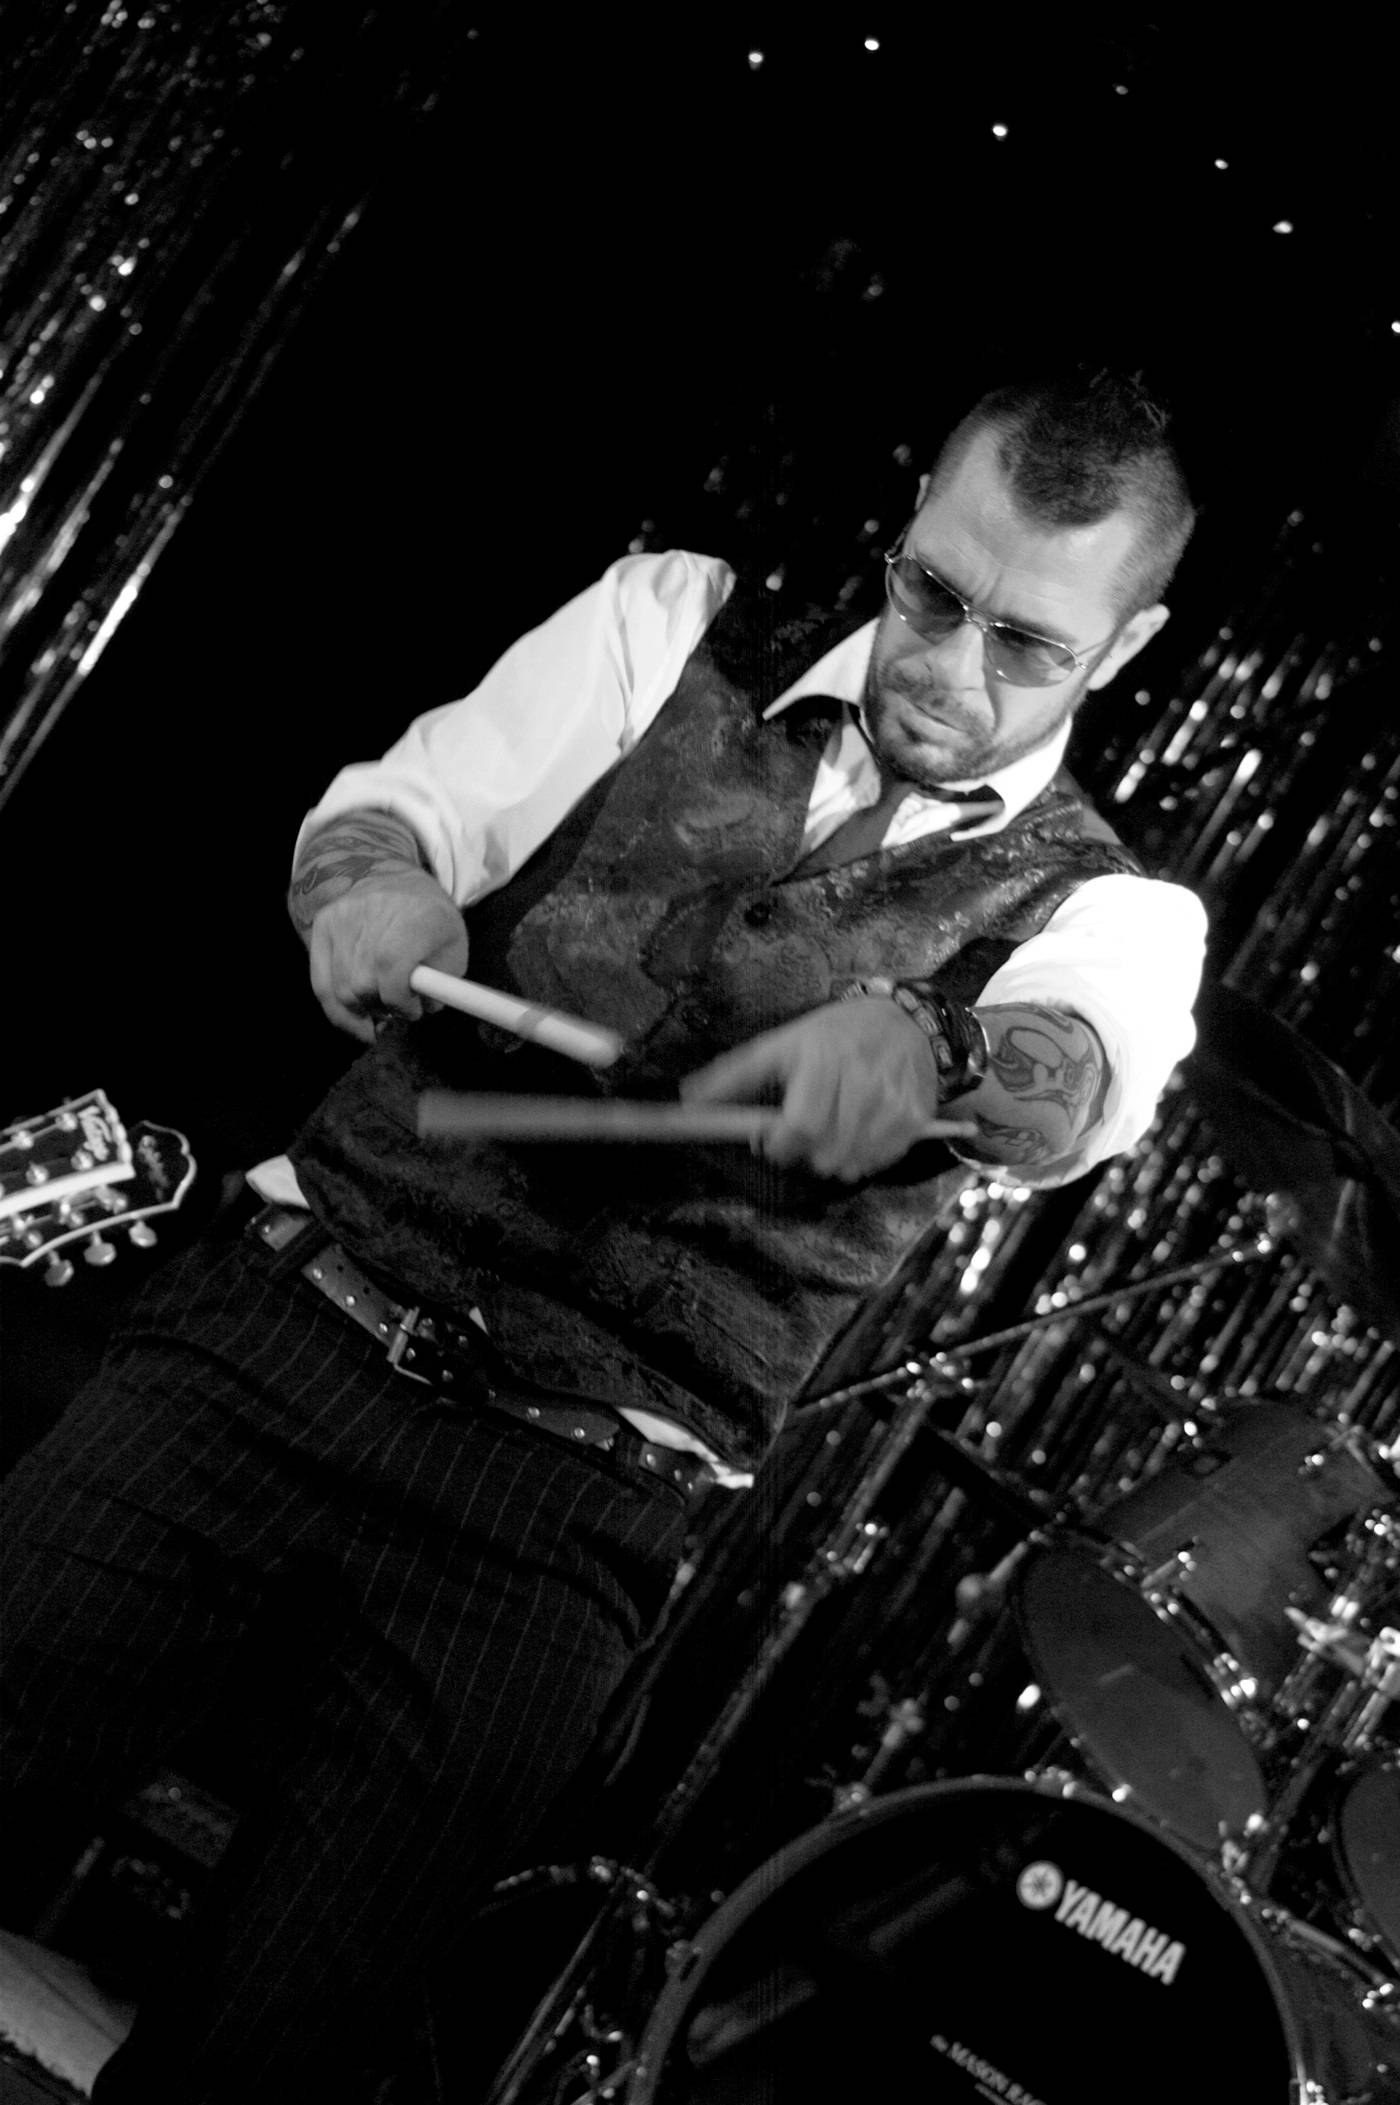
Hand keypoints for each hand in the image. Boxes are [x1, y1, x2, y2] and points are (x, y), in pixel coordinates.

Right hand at [308, 870, 468, 1042]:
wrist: (392, 875)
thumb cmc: (429, 917)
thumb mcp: (454, 946)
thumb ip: (443, 984)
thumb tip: (424, 1008)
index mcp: (412, 920)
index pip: (393, 975)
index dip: (401, 1003)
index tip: (413, 1011)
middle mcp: (370, 915)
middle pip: (363, 985)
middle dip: (382, 1008)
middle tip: (396, 1011)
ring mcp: (341, 919)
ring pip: (341, 990)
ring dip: (361, 1009)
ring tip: (379, 1006)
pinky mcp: (322, 926)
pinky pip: (321, 983)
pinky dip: (336, 1010)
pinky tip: (354, 1019)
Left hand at [680, 997, 979, 1181]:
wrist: (903, 1020)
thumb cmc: (833, 1035)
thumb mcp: (781, 1044)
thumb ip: (735, 1075)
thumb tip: (689, 1101)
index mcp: (821, 1058)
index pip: (800, 1125)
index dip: (781, 1145)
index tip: (773, 1141)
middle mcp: (861, 1078)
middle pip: (826, 1151)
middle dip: (806, 1154)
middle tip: (804, 1136)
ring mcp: (892, 1100)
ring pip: (852, 1162)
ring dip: (833, 1159)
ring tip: (832, 1133)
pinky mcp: (915, 1116)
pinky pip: (881, 1161)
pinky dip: (864, 1158)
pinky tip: (859, 1133)